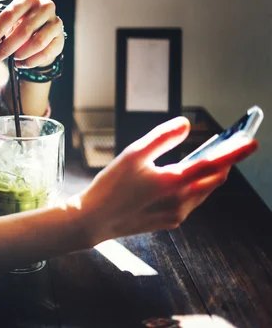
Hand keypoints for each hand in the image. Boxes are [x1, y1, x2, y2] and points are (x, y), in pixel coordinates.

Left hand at [0, 0, 64, 67]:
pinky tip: (21, 63)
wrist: (42, 34)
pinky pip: (45, 53)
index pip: (10, 14)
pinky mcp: (60, 38)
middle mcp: (45, 7)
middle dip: (5, 48)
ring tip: (13, 58)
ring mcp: (55, 22)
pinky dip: (30, 62)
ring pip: (37, 43)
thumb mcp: (4, 25)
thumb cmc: (18, 26)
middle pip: (24, 30)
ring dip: (21, 54)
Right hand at [75, 117, 258, 244]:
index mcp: (174, 181)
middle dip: (224, 164)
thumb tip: (185, 124)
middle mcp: (181, 200)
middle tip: (228, 148)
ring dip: (209, 176)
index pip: (214, 164)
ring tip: (207, 161)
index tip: (252, 142)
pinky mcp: (170, 222)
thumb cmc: (111, 186)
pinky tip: (181, 180)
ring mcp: (177, 214)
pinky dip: (193, 188)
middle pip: (215, 180)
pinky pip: (191, 202)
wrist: (95, 220)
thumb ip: (162, 137)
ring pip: (204, 192)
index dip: (235, 152)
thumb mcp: (132, 153)